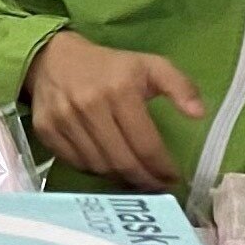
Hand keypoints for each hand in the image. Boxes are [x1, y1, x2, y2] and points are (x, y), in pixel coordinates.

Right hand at [23, 32, 205, 190]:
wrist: (53, 58)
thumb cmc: (109, 66)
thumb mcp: (150, 65)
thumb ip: (180, 86)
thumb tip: (199, 114)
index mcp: (120, 91)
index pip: (145, 144)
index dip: (161, 167)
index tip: (172, 178)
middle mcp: (90, 107)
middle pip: (121, 161)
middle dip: (143, 180)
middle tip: (156, 187)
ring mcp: (64, 121)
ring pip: (98, 166)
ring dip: (120, 178)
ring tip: (135, 178)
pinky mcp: (46, 131)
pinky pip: (75, 163)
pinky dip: (94, 170)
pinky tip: (108, 167)